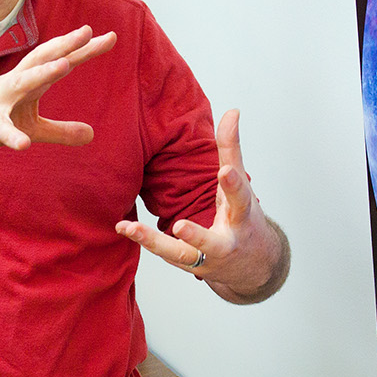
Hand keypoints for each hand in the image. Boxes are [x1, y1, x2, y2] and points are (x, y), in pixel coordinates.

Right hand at [0, 25, 116, 154]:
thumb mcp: (31, 128)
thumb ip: (61, 131)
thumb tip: (92, 134)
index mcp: (28, 83)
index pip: (59, 60)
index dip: (83, 50)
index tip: (109, 36)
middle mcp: (14, 83)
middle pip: (43, 59)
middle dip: (66, 46)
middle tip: (89, 32)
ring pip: (22, 82)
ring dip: (42, 73)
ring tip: (65, 65)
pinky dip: (9, 134)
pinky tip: (23, 145)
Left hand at [116, 108, 290, 302]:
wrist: (253, 265)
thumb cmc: (244, 218)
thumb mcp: (243, 183)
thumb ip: (231, 148)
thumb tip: (232, 111)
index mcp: (241, 217)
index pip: (240, 198)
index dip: (233, 184)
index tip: (225, 171)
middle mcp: (225, 243)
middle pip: (211, 242)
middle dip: (196, 236)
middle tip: (180, 226)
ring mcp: (206, 259)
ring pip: (179, 255)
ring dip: (154, 242)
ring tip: (130, 227)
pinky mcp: (188, 266)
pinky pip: (166, 255)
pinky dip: (146, 242)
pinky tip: (124, 226)